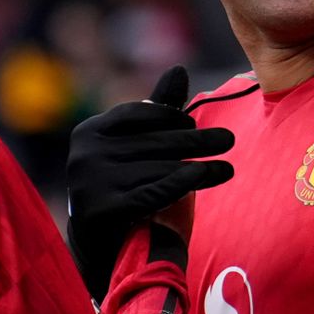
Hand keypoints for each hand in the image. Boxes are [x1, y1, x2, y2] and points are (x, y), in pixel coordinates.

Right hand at [67, 66, 233, 302]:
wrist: (98, 244)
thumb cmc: (124, 186)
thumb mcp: (136, 146)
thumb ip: (157, 112)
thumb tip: (179, 69)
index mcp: (90, 131)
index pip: (139, 114)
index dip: (172, 118)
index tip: (196, 125)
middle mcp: (84, 153)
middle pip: (153, 141)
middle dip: (195, 140)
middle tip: (229, 139)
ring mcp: (90, 182)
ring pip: (157, 168)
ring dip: (198, 166)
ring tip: (227, 167)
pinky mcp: (101, 210)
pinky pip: (152, 192)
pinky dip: (182, 183)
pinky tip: (206, 175)